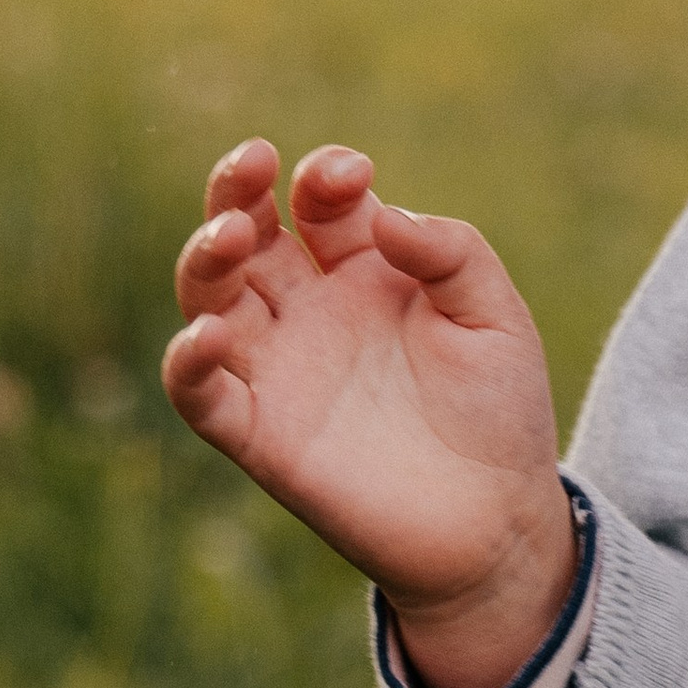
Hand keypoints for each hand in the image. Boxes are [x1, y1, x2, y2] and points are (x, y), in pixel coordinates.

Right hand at [163, 138, 575, 687]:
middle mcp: (312, 309)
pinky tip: (208, 335)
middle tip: (254, 164)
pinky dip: (188, 363)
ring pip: (209, 297)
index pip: (321, 202)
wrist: (498, 523)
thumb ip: (452, 254)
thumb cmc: (500, 413)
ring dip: (205, 258)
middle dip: (238, 191)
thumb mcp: (496, 318)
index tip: (352, 176)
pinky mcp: (260, 435)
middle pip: (248, 233)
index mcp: (367, 269)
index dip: (327, 178)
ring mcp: (281, 368)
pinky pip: (200, 392)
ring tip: (230, 237)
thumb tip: (384, 217)